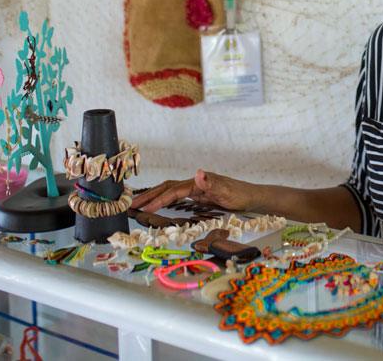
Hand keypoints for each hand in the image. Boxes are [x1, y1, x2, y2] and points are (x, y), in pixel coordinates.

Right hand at [131, 169, 256, 212]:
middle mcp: (194, 182)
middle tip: (131, 205)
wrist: (251, 196)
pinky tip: (157, 203)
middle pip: (166, 187)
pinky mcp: (197, 193)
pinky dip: (163, 198)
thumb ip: (211, 183)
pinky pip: (175, 195)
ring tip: (138, 204)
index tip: (146, 209)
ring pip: (169, 190)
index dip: (159, 199)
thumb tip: (197, 173)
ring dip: (153, 196)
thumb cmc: (240, 195)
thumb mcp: (227, 191)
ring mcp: (195, 187)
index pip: (174, 191)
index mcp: (198, 182)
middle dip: (148, 195)